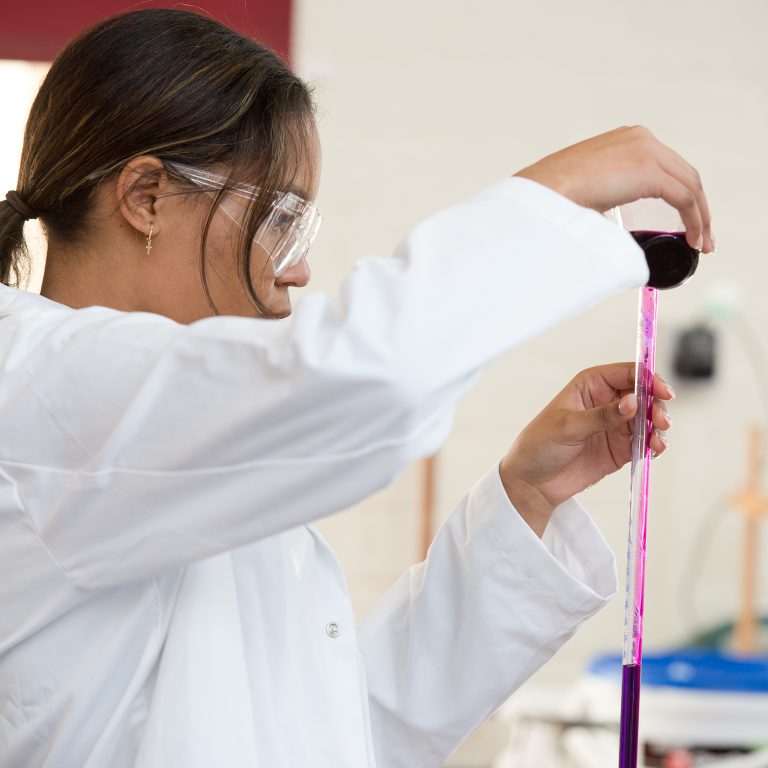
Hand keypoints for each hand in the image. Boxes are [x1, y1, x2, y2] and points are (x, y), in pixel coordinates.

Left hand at [499, 362, 673, 536]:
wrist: (533, 482)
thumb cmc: (540, 445)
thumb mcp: (568, 426)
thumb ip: (602, 416)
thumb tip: (632, 402)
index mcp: (590, 385)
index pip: (627, 373)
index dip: (648, 379)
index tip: (662, 392)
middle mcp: (607, 401)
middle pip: (644, 395)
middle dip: (657, 405)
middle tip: (660, 421)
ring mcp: (615, 425)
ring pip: (648, 418)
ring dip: (659, 426)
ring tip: (657, 440)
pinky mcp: (621, 448)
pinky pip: (645, 441)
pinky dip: (654, 444)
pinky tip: (655, 449)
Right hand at [514, 126, 714, 252]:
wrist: (540, 193)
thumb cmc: (552, 198)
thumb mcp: (588, 190)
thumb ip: (607, 196)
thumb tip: (611, 226)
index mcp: (625, 140)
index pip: (666, 167)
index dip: (682, 195)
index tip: (684, 220)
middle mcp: (640, 138)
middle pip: (685, 174)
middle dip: (698, 207)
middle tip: (701, 236)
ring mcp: (645, 150)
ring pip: (690, 185)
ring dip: (700, 217)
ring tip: (701, 243)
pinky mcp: (648, 170)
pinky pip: (684, 197)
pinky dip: (694, 220)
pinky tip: (693, 239)